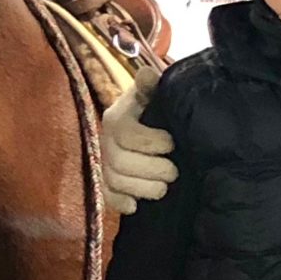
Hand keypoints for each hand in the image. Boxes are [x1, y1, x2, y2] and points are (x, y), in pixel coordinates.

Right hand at [101, 72, 176, 216]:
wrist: (151, 125)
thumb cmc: (157, 108)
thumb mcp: (156, 93)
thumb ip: (152, 86)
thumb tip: (146, 74)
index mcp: (117, 117)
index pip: (126, 133)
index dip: (150, 142)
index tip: (172, 144)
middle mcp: (107, 140)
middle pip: (121, 162)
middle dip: (152, 170)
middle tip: (174, 171)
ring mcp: (106, 163)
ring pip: (116, 182)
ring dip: (143, 189)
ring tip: (164, 187)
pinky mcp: (108, 182)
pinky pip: (108, 197)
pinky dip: (122, 203)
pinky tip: (136, 205)